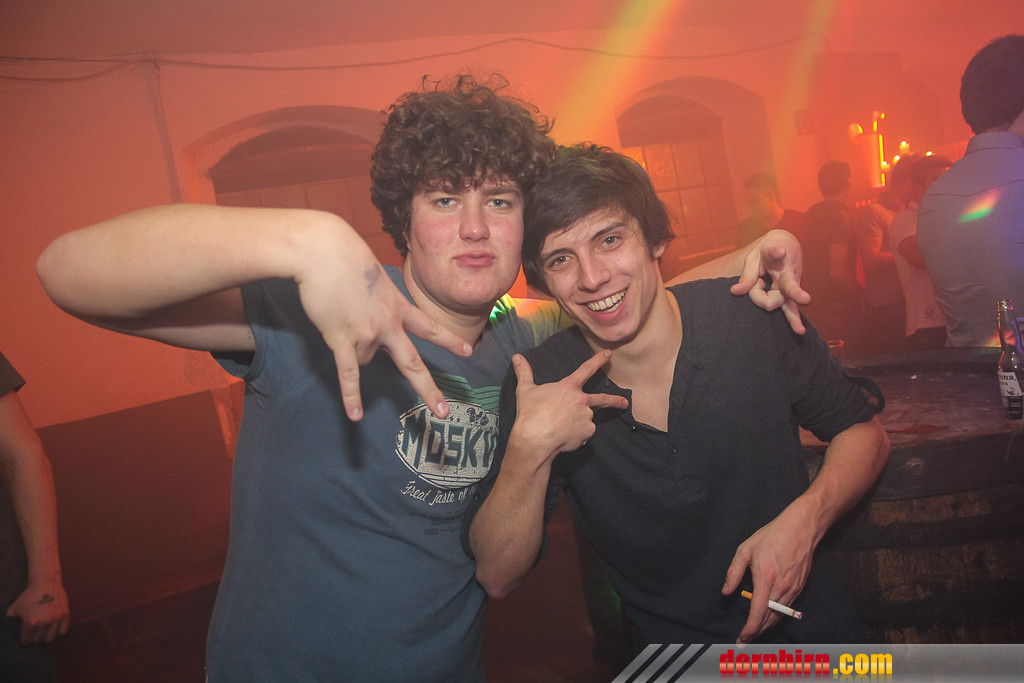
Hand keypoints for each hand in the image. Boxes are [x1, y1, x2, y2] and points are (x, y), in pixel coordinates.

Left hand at [6, 583, 68, 644]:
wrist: (45, 582)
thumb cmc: (29, 595)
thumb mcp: (14, 608)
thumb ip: (10, 621)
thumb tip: (7, 631)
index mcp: (31, 623)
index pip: (26, 641)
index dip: (24, 637)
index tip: (24, 632)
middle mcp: (45, 623)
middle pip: (38, 641)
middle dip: (34, 637)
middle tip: (33, 630)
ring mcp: (56, 619)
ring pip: (50, 639)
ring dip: (45, 636)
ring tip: (43, 629)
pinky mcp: (65, 615)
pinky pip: (62, 631)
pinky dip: (57, 631)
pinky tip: (53, 626)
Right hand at [294, 228, 472, 421]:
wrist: (323, 253)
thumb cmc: (345, 257)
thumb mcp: (375, 278)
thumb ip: (378, 304)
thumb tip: (366, 333)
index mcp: (398, 307)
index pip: (430, 327)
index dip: (449, 341)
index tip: (469, 352)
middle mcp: (388, 325)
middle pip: (413, 364)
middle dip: (428, 390)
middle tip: (443, 412)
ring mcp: (368, 335)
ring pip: (364, 360)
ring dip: (352, 349)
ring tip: (338, 319)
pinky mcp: (343, 340)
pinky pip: (349, 375)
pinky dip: (351, 397)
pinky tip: (355, 416)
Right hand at [510, 350, 628, 458]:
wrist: (535, 438)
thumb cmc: (530, 413)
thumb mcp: (525, 390)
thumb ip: (524, 372)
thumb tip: (516, 357)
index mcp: (569, 387)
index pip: (587, 369)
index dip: (598, 360)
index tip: (609, 355)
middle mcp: (582, 400)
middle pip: (603, 399)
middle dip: (615, 401)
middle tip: (624, 403)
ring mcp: (586, 417)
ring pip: (585, 420)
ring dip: (577, 424)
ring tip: (560, 428)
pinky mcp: (587, 433)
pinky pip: (583, 434)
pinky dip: (576, 437)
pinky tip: (563, 437)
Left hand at [721, 500, 816, 643]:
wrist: (801, 528)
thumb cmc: (771, 536)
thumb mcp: (745, 549)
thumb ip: (734, 572)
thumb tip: (727, 592)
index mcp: (765, 578)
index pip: (758, 613)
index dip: (749, 629)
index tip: (742, 639)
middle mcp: (781, 588)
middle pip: (769, 620)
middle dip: (757, 633)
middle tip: (745, 642)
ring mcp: (793, 589)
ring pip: (779, 617)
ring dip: (767, 628)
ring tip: (755, 634)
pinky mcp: (800, 588)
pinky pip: (787, 609)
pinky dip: (777, 618)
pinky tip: (769, 620)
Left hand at [731, 229, 810, 334]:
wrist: (787, 246)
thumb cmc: (766, 252)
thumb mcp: (754, 257)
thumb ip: (747, 275)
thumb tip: (735, 292)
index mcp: (778, 257)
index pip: (775, 255)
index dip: (776, 253)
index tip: (779, 252)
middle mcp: (789, 273)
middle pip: (777, 289)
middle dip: (761, 296)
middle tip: (757, 285)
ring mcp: (792, 285)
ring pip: (789, 302)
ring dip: (792, 315)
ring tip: (798, 329)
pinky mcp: (790, 294)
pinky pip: (791, 308)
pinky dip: (794, 319)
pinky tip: (799, 330)